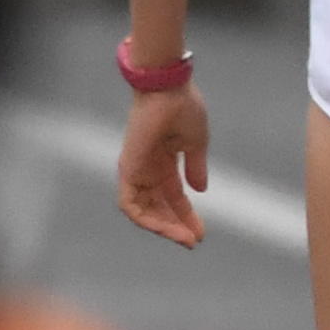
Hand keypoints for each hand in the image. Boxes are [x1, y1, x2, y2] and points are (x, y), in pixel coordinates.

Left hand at [115, 82, 208, 245]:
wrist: (168, 89)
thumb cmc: (183, 109)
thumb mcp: (195, 144)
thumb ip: (195, 167)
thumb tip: (201, 190)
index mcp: (164, 162)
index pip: (174, 196)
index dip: (187, 215)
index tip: (201, 232)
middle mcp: (146, 170)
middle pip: (158, 207)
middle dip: (176, 226)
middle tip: (194, 241)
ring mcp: (135, 171)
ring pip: (143, 211)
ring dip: (163, 227)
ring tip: (184, 238)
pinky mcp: (128, 170)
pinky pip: (130, 204)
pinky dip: (145, 219)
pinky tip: (165, 228)